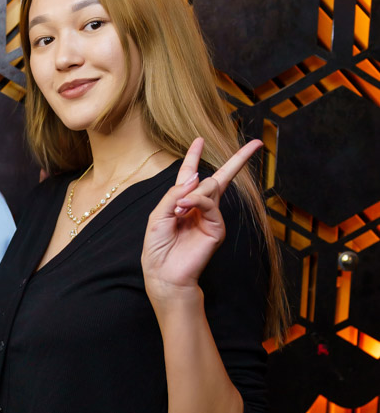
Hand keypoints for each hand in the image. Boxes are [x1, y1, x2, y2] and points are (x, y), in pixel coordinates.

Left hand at [141, 136, 261, 303]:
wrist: (164, 273)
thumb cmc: (157, 247)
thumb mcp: (158, 215)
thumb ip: (174, 193)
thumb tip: (197, 176)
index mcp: (183, 203)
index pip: (190, 175)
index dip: (194, 157)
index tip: (199, 140)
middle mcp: (199, 208)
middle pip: (218, 178)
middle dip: (237, 160)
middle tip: (255, 145)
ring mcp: (210, 217)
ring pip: (212, 188)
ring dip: (194, 193)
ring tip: (179, 208)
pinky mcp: (217, 228)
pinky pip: (210, 204)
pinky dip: (197, 201)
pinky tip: (184, 208)